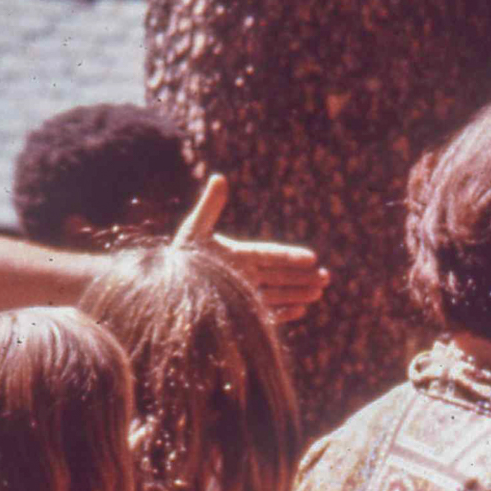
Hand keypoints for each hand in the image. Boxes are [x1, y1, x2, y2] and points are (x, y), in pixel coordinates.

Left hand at [179, 169, 330, 323]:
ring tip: (319, 292)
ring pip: (277, 294)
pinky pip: (265, 313)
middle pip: (280, 275)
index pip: (270, 255)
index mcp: (238, 254)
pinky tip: (300, 311)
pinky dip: (282, 313)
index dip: (291, 257)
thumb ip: (210, 207)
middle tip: (326, 277)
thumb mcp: (194, 230)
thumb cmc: (179, 258)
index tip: (312, 258)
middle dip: (303, 277)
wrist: (164, 289)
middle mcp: (244, 274)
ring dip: (298, 293)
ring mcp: (242, 294)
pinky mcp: (239, 313)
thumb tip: (218, 177)